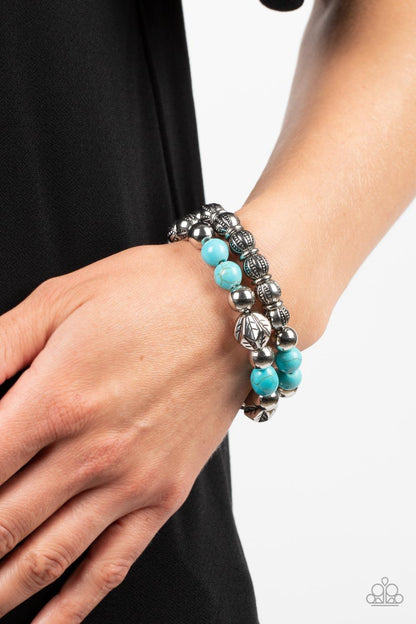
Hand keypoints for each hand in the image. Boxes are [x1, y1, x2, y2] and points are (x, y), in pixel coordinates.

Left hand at [0, 241, 251, 622]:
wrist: (234, 307)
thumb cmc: (147, 293)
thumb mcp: (57, 301)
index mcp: (55, 400)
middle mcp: (90, 453)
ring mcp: (131, 481)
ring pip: (45, 559)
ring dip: (0, 589)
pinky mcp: (163, 493)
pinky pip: (111, 564)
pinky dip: (71, 605)